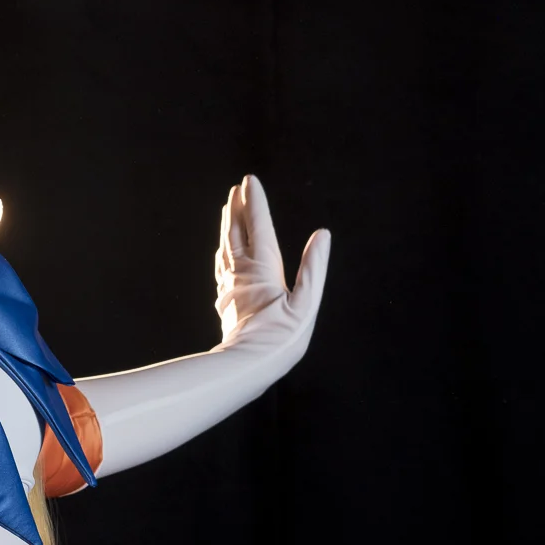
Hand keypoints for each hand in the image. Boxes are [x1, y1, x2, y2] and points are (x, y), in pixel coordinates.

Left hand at [215, 175, 330, 348]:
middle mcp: (242, 271)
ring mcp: (231, 284)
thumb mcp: (306, 303)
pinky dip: (224, 248)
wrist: (248, 364)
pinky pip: (222, 264)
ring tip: (229, 208)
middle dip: (239, 207)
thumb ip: (313, 267)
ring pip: (226, 245)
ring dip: (228, 224)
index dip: (255, 202)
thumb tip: (322, 235)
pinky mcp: (226, 298)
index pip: (259, 226)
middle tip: (238, 187)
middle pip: (237, 231)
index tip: (250, 180)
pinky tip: (224, 249)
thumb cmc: (282, 337)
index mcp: (263, 268)